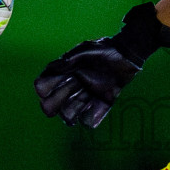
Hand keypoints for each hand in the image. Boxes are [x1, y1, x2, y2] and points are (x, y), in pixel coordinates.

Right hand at [34, 3, 169, 127]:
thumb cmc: (105, 50)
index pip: (44, 85)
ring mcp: (87, 96)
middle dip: (51, 107)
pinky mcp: (102, 104)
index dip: (43, 90)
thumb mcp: (85, 50)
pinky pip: (91, 119)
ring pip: (70, 113)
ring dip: (68, 116)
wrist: (127, 54)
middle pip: (53, 104)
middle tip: (52, 110)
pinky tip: (91, 112)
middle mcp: (73, 86)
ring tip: (71, 119)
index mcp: (65, 73)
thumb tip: (53, 70)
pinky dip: (89, 119)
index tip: (45, 90)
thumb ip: (70, 60)